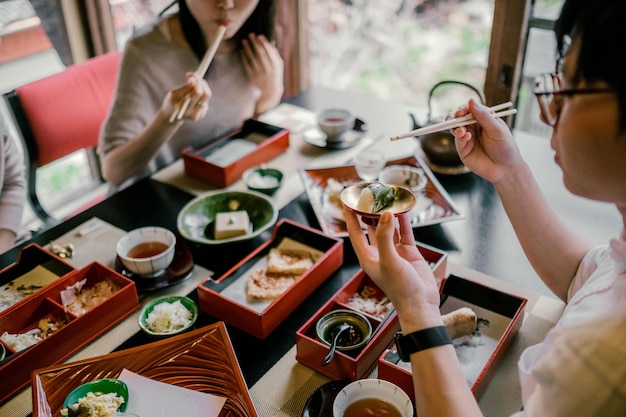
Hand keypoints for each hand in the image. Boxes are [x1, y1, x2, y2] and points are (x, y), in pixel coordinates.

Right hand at [164, 72, 211, 121]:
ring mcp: (201, 114)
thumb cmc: (171, 103)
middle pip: (206, 94)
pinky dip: (201, 91)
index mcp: (186, 110)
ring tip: (192, 83)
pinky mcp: (203, 112)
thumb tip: (194, 79)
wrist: (171, 117)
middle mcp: (195, 114)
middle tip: (195, 75)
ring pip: (207, 95)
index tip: (193, 74)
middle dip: (202, 82)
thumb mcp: (174, 95)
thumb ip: (184, 88)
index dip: (197, 81)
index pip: (197, 93)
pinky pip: (205, 98)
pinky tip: (193, 93)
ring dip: (202, 86)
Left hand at [241, 34, 283, 111]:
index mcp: (276, 65)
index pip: (269, 51)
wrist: (270, 94)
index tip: (259, 36)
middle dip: (255, 43)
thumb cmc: (275, 78)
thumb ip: (276, 55)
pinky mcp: (253, 77)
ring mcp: (260, 73)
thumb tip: (271, 42)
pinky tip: (242, 51)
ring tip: (244, 41)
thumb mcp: (279, 68)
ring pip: (252, 58)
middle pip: (260, 53)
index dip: (263, 43)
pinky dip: (244, 58)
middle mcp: (268, 69)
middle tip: (251, 35)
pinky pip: (247, 65)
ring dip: (247, 48)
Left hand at [345, 209, 442, 331]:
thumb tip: (386, 214)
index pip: (355, 232)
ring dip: (388, 215)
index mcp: (367, 257)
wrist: (421, 304)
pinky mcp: (408, 252)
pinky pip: (405, 232)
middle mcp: (379, 253)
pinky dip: (404, 221)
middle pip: (371, 227)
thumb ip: (386, 237)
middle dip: (370, 212)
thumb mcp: (389, 261)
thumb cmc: (400, 289)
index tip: (348, 201)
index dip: (350, 216)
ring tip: (387, 199)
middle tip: (370, 195)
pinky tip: (403, 209)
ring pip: (389, 228)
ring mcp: (394, 252)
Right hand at [452, 99, 522, 182]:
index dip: (464, 108)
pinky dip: (459, 137)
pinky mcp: (463, 149)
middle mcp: (474, 127)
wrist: (505, 169)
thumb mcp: (497, 130)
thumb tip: (471, 101)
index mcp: (484, 119)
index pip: (471, 109)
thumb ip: (484, 116)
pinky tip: (466, 137)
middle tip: (456, 117)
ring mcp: (468, 137)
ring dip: (455, 126)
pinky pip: (457, 140)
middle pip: (459, 117)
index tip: (462, 111)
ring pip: (455, 127)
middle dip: (455, 116)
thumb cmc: (505, 148)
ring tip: (461, 131)